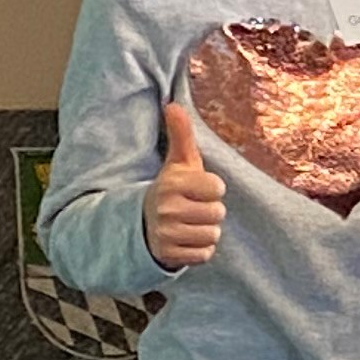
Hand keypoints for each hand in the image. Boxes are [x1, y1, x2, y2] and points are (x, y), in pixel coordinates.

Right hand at [147, 103, 225, 269]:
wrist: (141, 225)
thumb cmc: (171, 190)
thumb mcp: (177, 163)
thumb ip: (180, 135)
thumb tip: (173, 104)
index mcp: (171, 184)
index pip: (217, 188)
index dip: (212, 189)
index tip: (196, 190)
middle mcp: (166, 209)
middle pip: (218, 213)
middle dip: (209, 212)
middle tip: (191, 209)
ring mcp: (166, 234)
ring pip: (213, 235)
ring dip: (205, 231)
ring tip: (188, 224)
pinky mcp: (168, 255)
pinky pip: (204, 255)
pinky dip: (199, 250)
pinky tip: (185, 240)